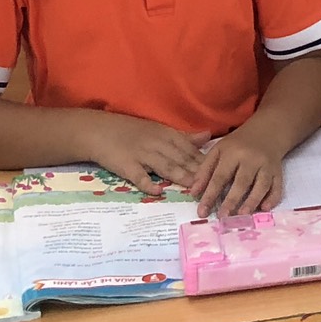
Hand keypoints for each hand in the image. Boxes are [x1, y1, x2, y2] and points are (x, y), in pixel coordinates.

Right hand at [80, 111, 206, 196]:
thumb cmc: (132, 131)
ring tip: (194, 188)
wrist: (100, 130)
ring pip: (164, 166)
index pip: (190, 149)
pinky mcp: (126, 166)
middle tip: (212, 183)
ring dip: (180, 176)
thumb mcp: (160, 130)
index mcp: (166, 135)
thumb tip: (208, 136)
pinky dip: (148, 183)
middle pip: (181, 159)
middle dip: (197, 171)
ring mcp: (141, 155)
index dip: (204, 160)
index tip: (220, 171)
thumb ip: (184, 137)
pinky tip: (158, 191)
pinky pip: (138, 176)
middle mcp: (157, 144)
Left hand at [189, 128, 284, 219]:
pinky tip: (265, 208)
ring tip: (242, 215)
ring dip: (252, 201)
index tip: (202, 212)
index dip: (210, 195)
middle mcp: (252, 159)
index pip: (220, 176)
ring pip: (261, 185)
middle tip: (223, 217)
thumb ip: (205, 170)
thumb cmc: (238, 144)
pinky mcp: (278, 172)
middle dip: (232, 200)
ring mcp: (267, 166)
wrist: (267, 131)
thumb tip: (194, 193)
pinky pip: (277, 186)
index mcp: (233, 153)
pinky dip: (273, 198)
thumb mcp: (218, 150)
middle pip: (242, 181)